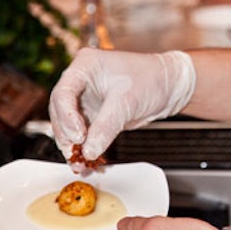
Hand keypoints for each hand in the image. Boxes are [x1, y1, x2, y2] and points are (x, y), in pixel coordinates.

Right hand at [49, 48, 195, 160]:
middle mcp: (80, 81)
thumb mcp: (127, 102)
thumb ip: (106, 127)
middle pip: (60, 110)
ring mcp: (86, 98)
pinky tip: (86, 162)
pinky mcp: (94, 114)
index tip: (78, 136)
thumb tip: (89, 150)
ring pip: (67, 124)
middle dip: (67, 134)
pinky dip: (83, 147)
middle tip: (76, 152)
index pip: (63, 93)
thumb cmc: (152, 79)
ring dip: (72, 145)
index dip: (66, 117)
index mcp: (85, 66)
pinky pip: (82, 133)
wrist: (170, 86)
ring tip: (80, 163)